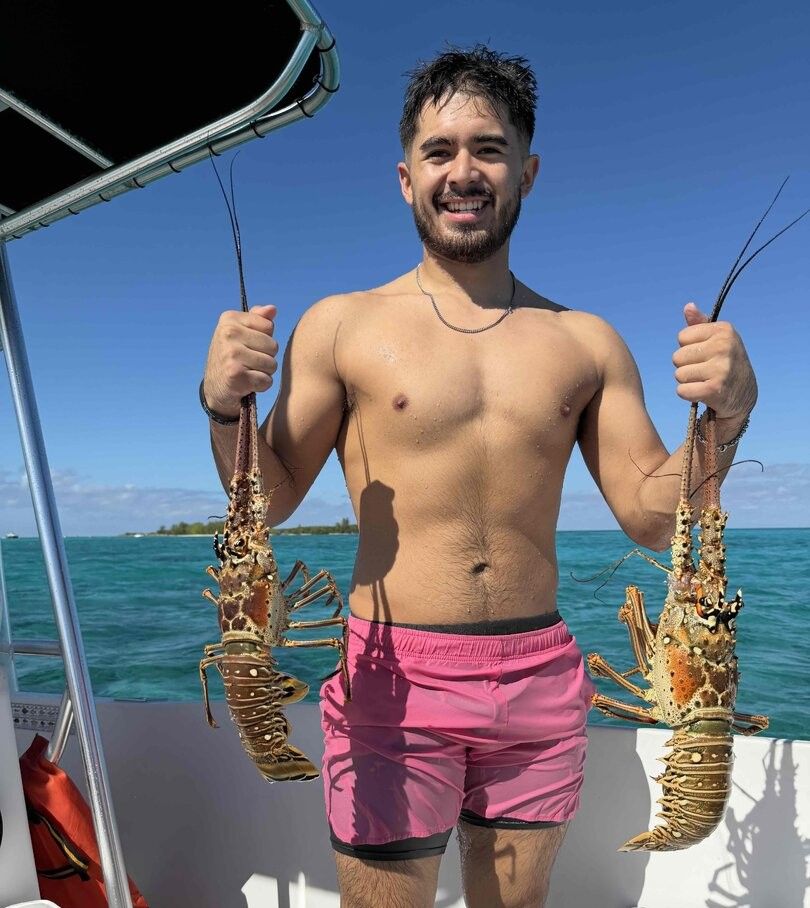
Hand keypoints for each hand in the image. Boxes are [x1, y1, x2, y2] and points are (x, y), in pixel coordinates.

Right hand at [203, 304, 278, 417]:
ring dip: (264, 372)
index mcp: (230, 319)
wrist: (214, 388)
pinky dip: (261, 386)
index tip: (248, 346)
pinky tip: (248, 384)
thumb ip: (257, 319)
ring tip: (248, 372)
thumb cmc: (232, 357)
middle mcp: (228, 334)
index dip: (264, 339)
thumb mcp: (240, 333)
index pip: (269, 326)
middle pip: (273, 345)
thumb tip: (273, 309)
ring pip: (272, 364)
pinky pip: (266, 380)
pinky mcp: (236, 375)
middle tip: (249, 362)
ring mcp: (231, 354)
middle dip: (266, 357)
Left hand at [672, 302, 756, 420]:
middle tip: (704, 371)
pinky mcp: (715, 389)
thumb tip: (688, 306)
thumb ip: (700, 323)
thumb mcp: (717, 339)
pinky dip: (688, 394)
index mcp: (724, 330)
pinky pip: (682, 390)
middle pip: (677, 357)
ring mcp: (721, 368)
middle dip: (686, 366)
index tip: (705, 354)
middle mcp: (724, 346)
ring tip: (705, 380)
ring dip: (687, 381)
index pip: (682, 337)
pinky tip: (703, 392)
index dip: (688, 348)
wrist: (744, 394)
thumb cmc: (724, 362)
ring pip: (679, 374)